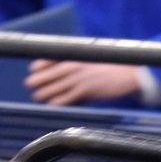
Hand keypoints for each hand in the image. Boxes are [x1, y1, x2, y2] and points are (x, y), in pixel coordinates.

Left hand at [25, 60, 140, 105]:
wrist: (131, 74)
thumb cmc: (113, 67)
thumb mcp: (94, 59)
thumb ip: (80, 64)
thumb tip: (66, 71)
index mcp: (78, 56)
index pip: (54, 57)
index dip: (42, 63)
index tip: (33, 68)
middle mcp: (76, 65)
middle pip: (51, 72)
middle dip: (39, 78)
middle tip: (29, 84)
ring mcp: (81, 78)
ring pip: (57, 86)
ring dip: (45, 91)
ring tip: (36, 96)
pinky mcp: (87, 90)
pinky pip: (68, 97)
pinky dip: (58, 101)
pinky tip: (51, 105)